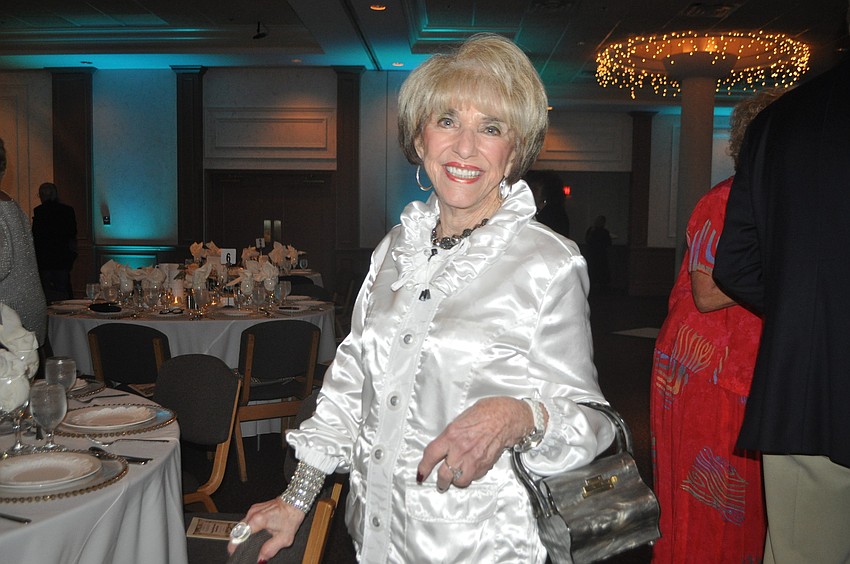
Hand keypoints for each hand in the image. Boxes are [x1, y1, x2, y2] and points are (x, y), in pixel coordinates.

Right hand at [226, 497, 306, 559]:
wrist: (295, 502)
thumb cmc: (291, 517)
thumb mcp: (284, 538)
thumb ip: (270, 550)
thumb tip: (260, 559)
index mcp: (257, 520)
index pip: (239, 536)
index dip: (235, 546)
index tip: (234, 553)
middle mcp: (252, 513)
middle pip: (237, 531)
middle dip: (238, 541)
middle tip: (243, 550)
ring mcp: (253, 509)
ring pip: (241, 525)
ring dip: (242, 534)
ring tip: (248, 543)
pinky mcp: (255, 508)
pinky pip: (246, 520)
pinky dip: (247, 528)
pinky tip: (253, 534)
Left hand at [417, 396, 535, 491]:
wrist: (505, 417)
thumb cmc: (486, 413)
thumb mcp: (460, 421)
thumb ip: (450, 436)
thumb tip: (443, 447)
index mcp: (451, 435)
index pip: (431, 455)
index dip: (423, 468)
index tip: (421, 474)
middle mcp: (460, 449)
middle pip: (444, 475)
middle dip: (441, 482)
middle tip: (441, 483)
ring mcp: (473, 459)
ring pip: (460, 481)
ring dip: (457, 481)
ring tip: (457, 478)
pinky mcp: (485, 465)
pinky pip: (474, 477)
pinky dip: (471, 476)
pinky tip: (472, 469)